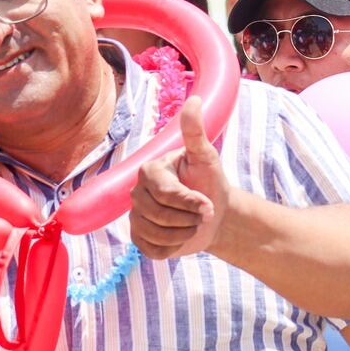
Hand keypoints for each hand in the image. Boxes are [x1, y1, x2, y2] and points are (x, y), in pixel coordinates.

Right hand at [130, 98, 226, 260]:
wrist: (214, 214)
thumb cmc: (210, 182)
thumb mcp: (206, 158)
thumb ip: (195, 133)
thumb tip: (193, 100)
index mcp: (149, 171)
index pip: (167, 194)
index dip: (192, 202)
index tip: (208, 203)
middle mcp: (136, 193)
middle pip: (161, 216)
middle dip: (189, 218)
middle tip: (201, 213)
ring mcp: (135, 217)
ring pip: (158, 235)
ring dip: (184, 233)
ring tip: (191, 223)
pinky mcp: (139, 239)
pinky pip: (154, 250)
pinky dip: (174, 248)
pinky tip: (181, 236)